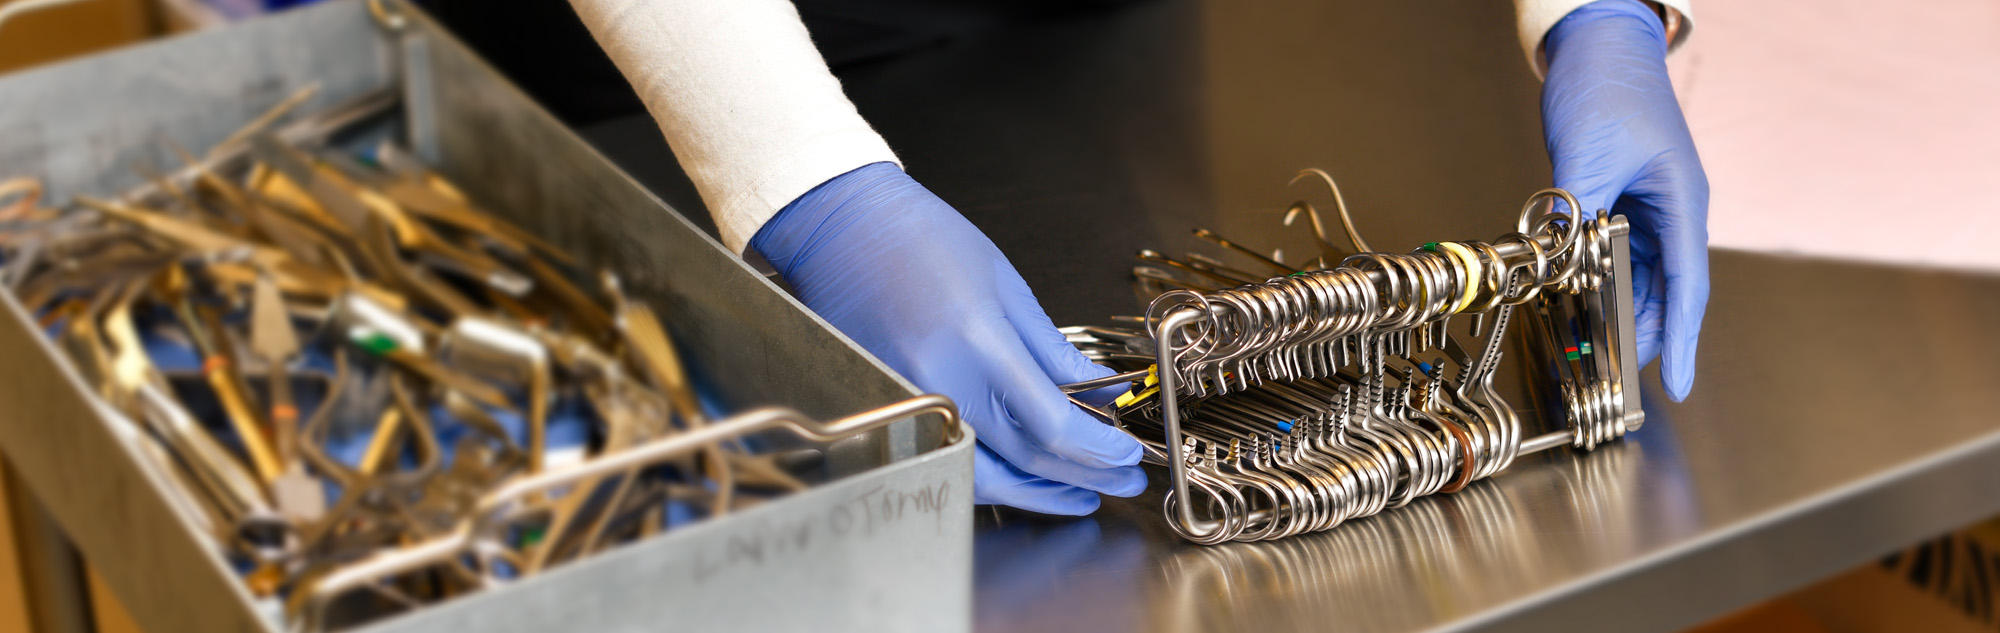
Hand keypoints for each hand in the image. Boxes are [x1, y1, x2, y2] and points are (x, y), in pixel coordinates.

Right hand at [752, 162, 1146, 514]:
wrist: (844, 227)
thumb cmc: (919, 238)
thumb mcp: (1005, 285)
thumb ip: (1053, 351)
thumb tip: (1098, 391)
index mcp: (977, 343)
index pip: (1052, 425)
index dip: (1098, 449)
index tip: (1126, 452)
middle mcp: (940, 382)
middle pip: (1025, 459)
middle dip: (1085, 476)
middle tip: (1122, 477)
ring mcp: (909, 403)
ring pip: (983, 477)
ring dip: (1039, 492)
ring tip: (1081, 491)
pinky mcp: (889, 411)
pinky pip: (948, 460)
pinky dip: (991, 478)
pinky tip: (1022, 476)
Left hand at [1543, 0, 1709, 400]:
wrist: (1600, 47)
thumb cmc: (1610, 89)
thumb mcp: (1588, 154)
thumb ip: (1576, 211)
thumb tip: (1561, 257)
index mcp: (1682, 202)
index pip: (1686, 286)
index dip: (1679, 338)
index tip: (1677, 383)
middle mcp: (1672, 210)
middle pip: (1664, 290)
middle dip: (1644, 334)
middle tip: (1618, 377)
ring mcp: (1648, 207)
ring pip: (1639, 276)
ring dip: (1619, 311)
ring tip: (1598, 351)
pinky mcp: (1620, 201)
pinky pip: (1615, 254)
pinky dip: (1600, 281)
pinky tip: (1581, 302)